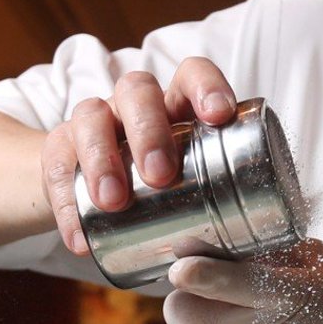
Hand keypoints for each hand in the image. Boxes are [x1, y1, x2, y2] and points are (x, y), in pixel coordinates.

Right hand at [41, 58, 237, 254]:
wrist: (95, 193)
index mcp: (177, 104)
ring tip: (114, 203)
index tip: (218, 116)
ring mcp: (95, 122)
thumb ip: (226, 207)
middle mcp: (134, 103)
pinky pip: (56, 166)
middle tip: (160, 175)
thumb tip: (266, 250)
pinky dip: (66, 204)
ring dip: (102, 158)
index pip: (192, 73)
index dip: (206, 86)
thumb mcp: (199, 188)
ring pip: (91, 116)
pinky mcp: (60, 149)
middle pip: (138, 90)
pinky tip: (79, 239)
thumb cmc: (168, 191)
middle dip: (149, 130)